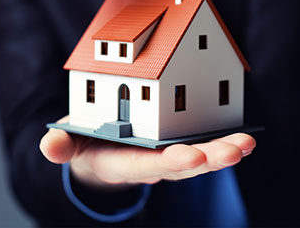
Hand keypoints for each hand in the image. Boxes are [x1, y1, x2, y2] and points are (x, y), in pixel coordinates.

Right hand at [40, 116, 255, 186]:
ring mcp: (167, 154)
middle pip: (183, 164)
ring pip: (199, 156)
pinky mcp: (177, 142)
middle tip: (235, 151)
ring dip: (224, 151)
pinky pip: (202, 142)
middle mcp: (151, 161)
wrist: (101, 150)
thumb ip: (62, 144)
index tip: (193, 157)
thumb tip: (51, 148)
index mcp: (124, 161)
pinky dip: (222, 139)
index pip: (149, 165)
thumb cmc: (86, 142)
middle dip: (210, 160)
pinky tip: (244, 134)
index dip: (170, 162)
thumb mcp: (70, 142)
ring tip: (248, 143)